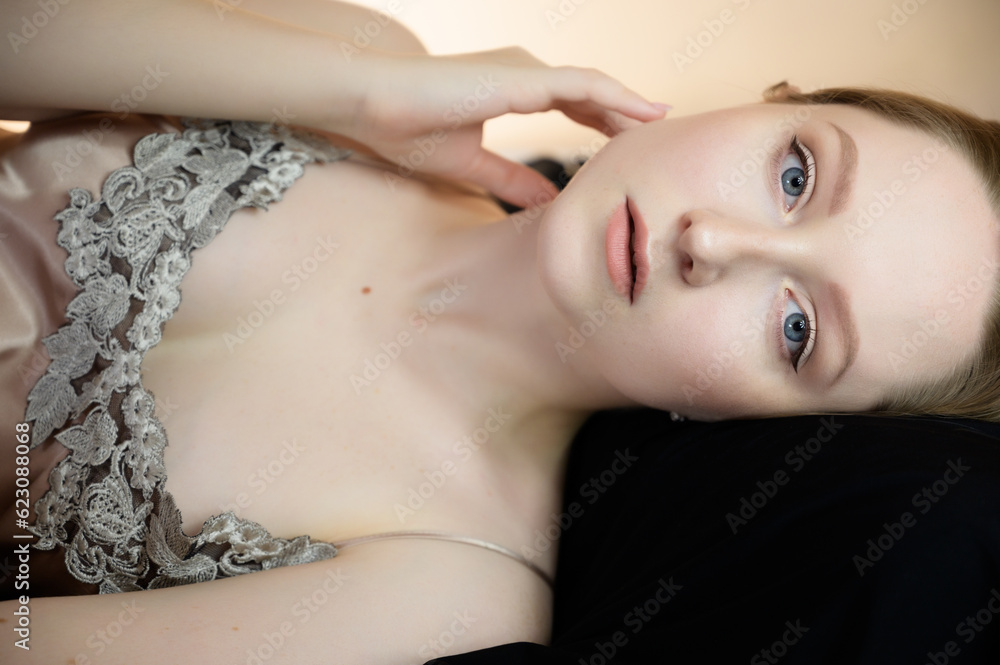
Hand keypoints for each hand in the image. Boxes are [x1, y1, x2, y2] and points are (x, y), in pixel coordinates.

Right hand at [340, 47, 667, 208]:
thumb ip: (511, 180)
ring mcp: (526, 70)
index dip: (605, 121)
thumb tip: (544, 202)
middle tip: (659, 138)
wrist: (374, 102)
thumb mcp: (472, 164)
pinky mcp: (523, 77)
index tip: (631, 142)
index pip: (573, 102)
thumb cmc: (409, 128)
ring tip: (662, 126)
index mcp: (512, 88)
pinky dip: (618, 100)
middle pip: (591, 94)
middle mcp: (525, 73)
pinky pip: (585, 86)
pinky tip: (643, 115)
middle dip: (626, 115)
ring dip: (630, 106)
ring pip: (595, 86)